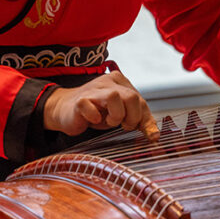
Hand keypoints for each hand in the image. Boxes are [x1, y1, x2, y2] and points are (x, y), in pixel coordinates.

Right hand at [43, 71, 158, 139]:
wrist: (64, 110)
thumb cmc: (95, 112)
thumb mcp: (120, 114)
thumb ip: (137, 120)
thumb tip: (155, 136)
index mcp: (120, 82)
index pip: (140, 100)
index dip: (146, 120)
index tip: (151, 136)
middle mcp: (108, 81)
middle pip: (132, 97)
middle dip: (132, 117)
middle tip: (124, 126)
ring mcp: (93, 89)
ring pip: (115, 97)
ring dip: (115, 116)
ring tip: (108, 121)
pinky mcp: (80, 100)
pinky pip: (92, 109)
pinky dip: (95, 118)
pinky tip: (93, 119)